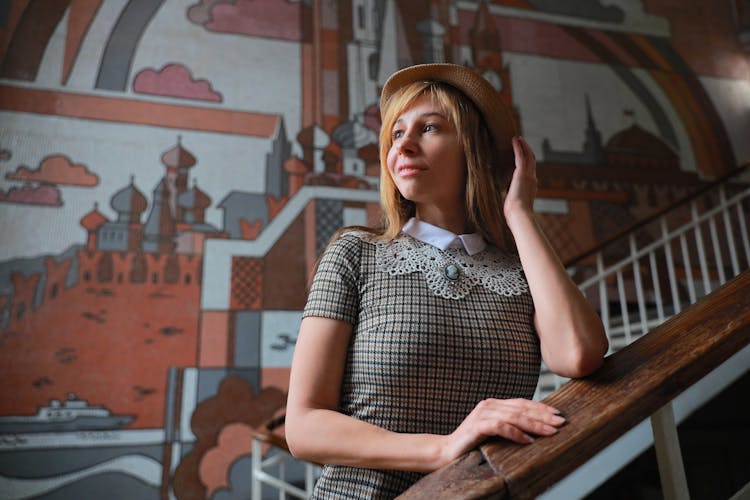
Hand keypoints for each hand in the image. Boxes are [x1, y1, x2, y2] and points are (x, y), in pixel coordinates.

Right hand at [438, 398, 564, 466]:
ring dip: (534, 424)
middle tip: (560, 422)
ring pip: (514, 417)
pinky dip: (516, 433)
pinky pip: (501, 427)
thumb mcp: (493, 431)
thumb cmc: (471, 443)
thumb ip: (508, 425)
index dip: (540, 408)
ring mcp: (482, 414)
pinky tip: (528, 440)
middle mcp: (488, 405)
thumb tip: (535, 428)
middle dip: (543, 415)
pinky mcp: (477, 426)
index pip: (521, 403)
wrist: (446, 451)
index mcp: (493, 404)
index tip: (558, 414)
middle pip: (521, 408)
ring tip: (550, 431)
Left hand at [503, 136, 537, 221]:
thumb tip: (508, 197)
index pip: (531, 171)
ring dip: (523, 146)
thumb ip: (513, 197)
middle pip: (532, 160)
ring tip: (518, 138)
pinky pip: (521, 156)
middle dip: (527, 150)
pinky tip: (515, 140)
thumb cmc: (515, 213)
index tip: (524, 155)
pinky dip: (518, 147)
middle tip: (522, 142)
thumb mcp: (515, 203)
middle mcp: (532, 179)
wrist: (519, 214)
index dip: (528, 162)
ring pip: (528, 156)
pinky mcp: (522, 173)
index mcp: (531, 187)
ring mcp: (529, 175)